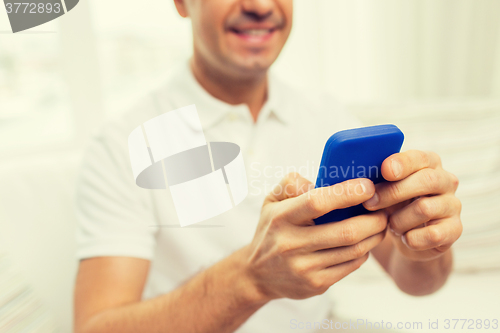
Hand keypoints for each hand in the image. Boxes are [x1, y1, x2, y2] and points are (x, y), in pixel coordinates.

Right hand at [245, 173, 386, 300]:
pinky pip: (351, 265)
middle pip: (346, 231)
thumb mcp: (272, 201)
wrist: (258, 275)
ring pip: (354, 250)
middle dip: (373, 219)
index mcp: (281, 218)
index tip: (368, 186)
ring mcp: (305, 268)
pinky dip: (364, 251)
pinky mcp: (316, 284)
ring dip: (374, 235)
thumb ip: (292, 184)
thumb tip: (321, 182)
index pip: (317, 202)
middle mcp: (292, 244)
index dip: (347, 193)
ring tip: (380, 224)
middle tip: (383, 209)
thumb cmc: (272, 230)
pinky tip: (365, 242)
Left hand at [363, 150, 461, 261]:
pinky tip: (405, 238)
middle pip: (427, 180)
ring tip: (390, 225)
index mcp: (428, 163)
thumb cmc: (394, 205)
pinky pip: (433, 235)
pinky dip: (413, 238)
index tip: (384, 171)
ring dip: (400, 219)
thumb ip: (378, 179)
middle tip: (370, 203)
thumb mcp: (385, 188)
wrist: (411, 237)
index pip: (420, 157)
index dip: (402, 163)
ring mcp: (453, 205)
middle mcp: (446, 181)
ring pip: (425, 208)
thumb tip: (359, 180)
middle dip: (394, 192)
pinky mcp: (455, 229)